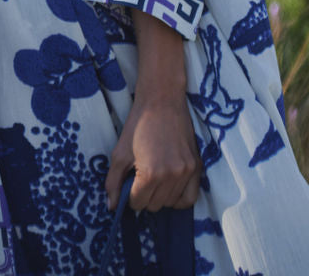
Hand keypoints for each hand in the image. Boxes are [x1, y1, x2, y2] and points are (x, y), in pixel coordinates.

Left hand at [106, 94, 200, 213]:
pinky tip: (169, 188)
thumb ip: (113, 182)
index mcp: (150, 173)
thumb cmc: (138, 124)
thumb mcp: (119, 152)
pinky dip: (179, 198)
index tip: (129, 183)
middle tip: (140, 179)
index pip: (137, 203)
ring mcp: (186, 172)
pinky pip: (190, 198)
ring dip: (160, 197)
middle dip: (144, 196)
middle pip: (154, 205)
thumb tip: (111, 207)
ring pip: (171, 203)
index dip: (130, 195)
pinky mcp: (197, 167)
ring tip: (154, 179)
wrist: (162, 100)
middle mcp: (171, 176)